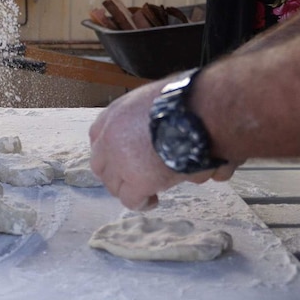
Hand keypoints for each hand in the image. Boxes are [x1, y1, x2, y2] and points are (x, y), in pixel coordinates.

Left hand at [88, 81, 223, 209]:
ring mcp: (121, 160)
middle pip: (101, 164)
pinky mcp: (137, 180)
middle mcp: (111, 137)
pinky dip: (141, 202)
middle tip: (132, 178)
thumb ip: (149, 114)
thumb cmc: (190, 99)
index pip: (98, 136)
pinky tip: (151, 200)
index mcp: (115, 114)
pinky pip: (130, 200)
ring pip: (113, 184)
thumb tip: (164, 125)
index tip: (119, 157)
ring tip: (145, 191)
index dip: (108, 150)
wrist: (201, 110)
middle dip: (115, 173)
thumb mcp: (156, 97)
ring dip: (128, 189)